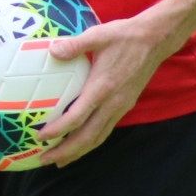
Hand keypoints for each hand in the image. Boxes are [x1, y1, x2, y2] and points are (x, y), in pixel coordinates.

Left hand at [33, 11, 178, 166]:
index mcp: (102, 87)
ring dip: (79, 151)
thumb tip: (53, 51)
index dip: (58, 130)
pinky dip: (91, 141)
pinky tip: (81, 143)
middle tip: (45, 160)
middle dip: (66, 151)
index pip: (77, 117)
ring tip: (60, 160)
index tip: (40, 137)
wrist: (155, 40)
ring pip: (98, 137)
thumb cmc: (124, 36)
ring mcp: (120, 106)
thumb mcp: (97, 35)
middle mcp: (112, 102)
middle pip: (87, 136)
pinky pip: (106, 130)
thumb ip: (74, 45)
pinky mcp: (125, 105)